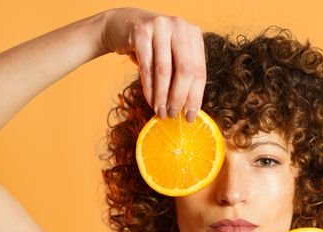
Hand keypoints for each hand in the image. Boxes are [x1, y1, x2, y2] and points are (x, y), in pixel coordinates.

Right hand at [101, 7, 205, 121]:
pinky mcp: (141, 32)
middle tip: (173, 115)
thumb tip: (188, 109)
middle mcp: (180, 27)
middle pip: (185, 70)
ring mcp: (160, 26)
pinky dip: (149, 88)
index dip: (196, 96)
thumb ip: (182, 75)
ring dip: (162, 96)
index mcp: (193, 34)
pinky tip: (151, 101)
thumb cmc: (153, 46)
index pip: (199, 70)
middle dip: (179, 97)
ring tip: (161, 112)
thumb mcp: (172, 56)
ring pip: (164, 70)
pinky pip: (146, 66)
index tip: (191, 116)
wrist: (123, 24)